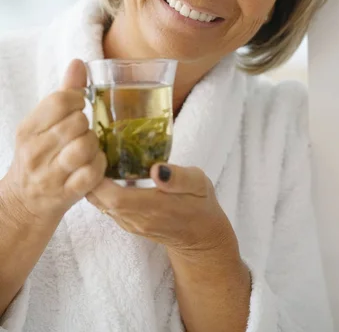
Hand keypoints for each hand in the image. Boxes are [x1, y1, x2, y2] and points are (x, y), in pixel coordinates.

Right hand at [4, 59, 106, 222]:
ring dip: (94, 144)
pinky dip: (99, 165)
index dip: (78, 99)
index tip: (79, 106)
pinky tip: (94, 163)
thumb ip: (64, 93)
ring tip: (89, 146)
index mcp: (28, 129)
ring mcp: (50, 175)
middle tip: (83, 130)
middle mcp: (35, 151)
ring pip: (86, 146)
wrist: (24, 203)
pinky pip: (93, 172)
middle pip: (77, 122)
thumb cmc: (39, 155)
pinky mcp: (66, 194)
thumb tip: (78, 63)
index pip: (60, 100)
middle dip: (87, 124)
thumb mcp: (43, 124)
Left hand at [86, 164, 237, 258]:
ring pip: (98, 203)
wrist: (201, 237)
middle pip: (98, 199)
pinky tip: (106, 171)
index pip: (113, 196)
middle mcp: (135, 220)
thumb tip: (155, 168)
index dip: (99, 176)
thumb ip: (178, 177)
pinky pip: (106, 206)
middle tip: (92, 148)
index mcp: (152, 208)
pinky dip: (100, 189)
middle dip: (89, 175)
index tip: (98, 152)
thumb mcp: (198, 184)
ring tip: (97, 156)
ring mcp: (129, 224)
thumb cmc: (200, 203)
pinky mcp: (127, 224)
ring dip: (92, 182)